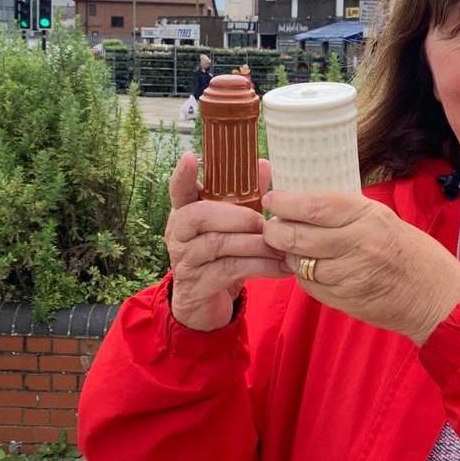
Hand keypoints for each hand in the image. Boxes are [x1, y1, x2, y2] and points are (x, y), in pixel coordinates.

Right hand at [165, 152, 286, 331]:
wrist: (205, 303)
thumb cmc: (222, 255)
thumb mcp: (232, 225)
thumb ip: (246, 196)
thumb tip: (263, 164)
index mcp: (185, 212)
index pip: (178, 190)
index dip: (182, 175)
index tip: (190, 157)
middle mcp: (178, 234)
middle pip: (199, 216)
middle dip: (236, 215)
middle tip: (262, 222)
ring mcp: (185, 260)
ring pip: (217, 244)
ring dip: (254, 244)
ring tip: (280, 246)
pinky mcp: (198, 284)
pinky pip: (230, 270)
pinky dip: (260, 267)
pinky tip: (281, 267)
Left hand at [263, 192, 459, 344]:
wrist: (436, 296)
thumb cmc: (411, 252)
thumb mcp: (382, 218)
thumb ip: (345, 211)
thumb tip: (302, 199)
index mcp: (368, 216)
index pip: (314, 205)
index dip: (286, 202)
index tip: (273, 198)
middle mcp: (358, 244)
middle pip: (297, 235)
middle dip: (275, 230)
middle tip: (272, 226)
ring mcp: (349, 275)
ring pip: (299, 262)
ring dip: (289, 254)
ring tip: (293, 246)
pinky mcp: (344, 300)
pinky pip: (309, 285)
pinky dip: (304, 275)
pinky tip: (312, 268)